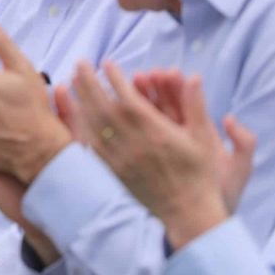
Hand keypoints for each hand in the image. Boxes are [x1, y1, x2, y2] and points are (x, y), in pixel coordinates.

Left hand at [69, 63, 255, 248]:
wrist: (186, 213)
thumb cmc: (198, 173)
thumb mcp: (203, 138)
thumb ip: (196, 105)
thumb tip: (194, 76)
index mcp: (156, 133)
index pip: (129, 99)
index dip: (116, 79)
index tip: (107, 62)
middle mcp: (135, 144)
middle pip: (104, 107)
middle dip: (89, 83)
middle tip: (79, 63)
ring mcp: (121, 159)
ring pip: (94, 125)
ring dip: (81, 100)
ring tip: (71, 80)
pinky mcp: (114, 171)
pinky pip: (92, 145)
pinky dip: (82, 126)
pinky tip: (74, 112)